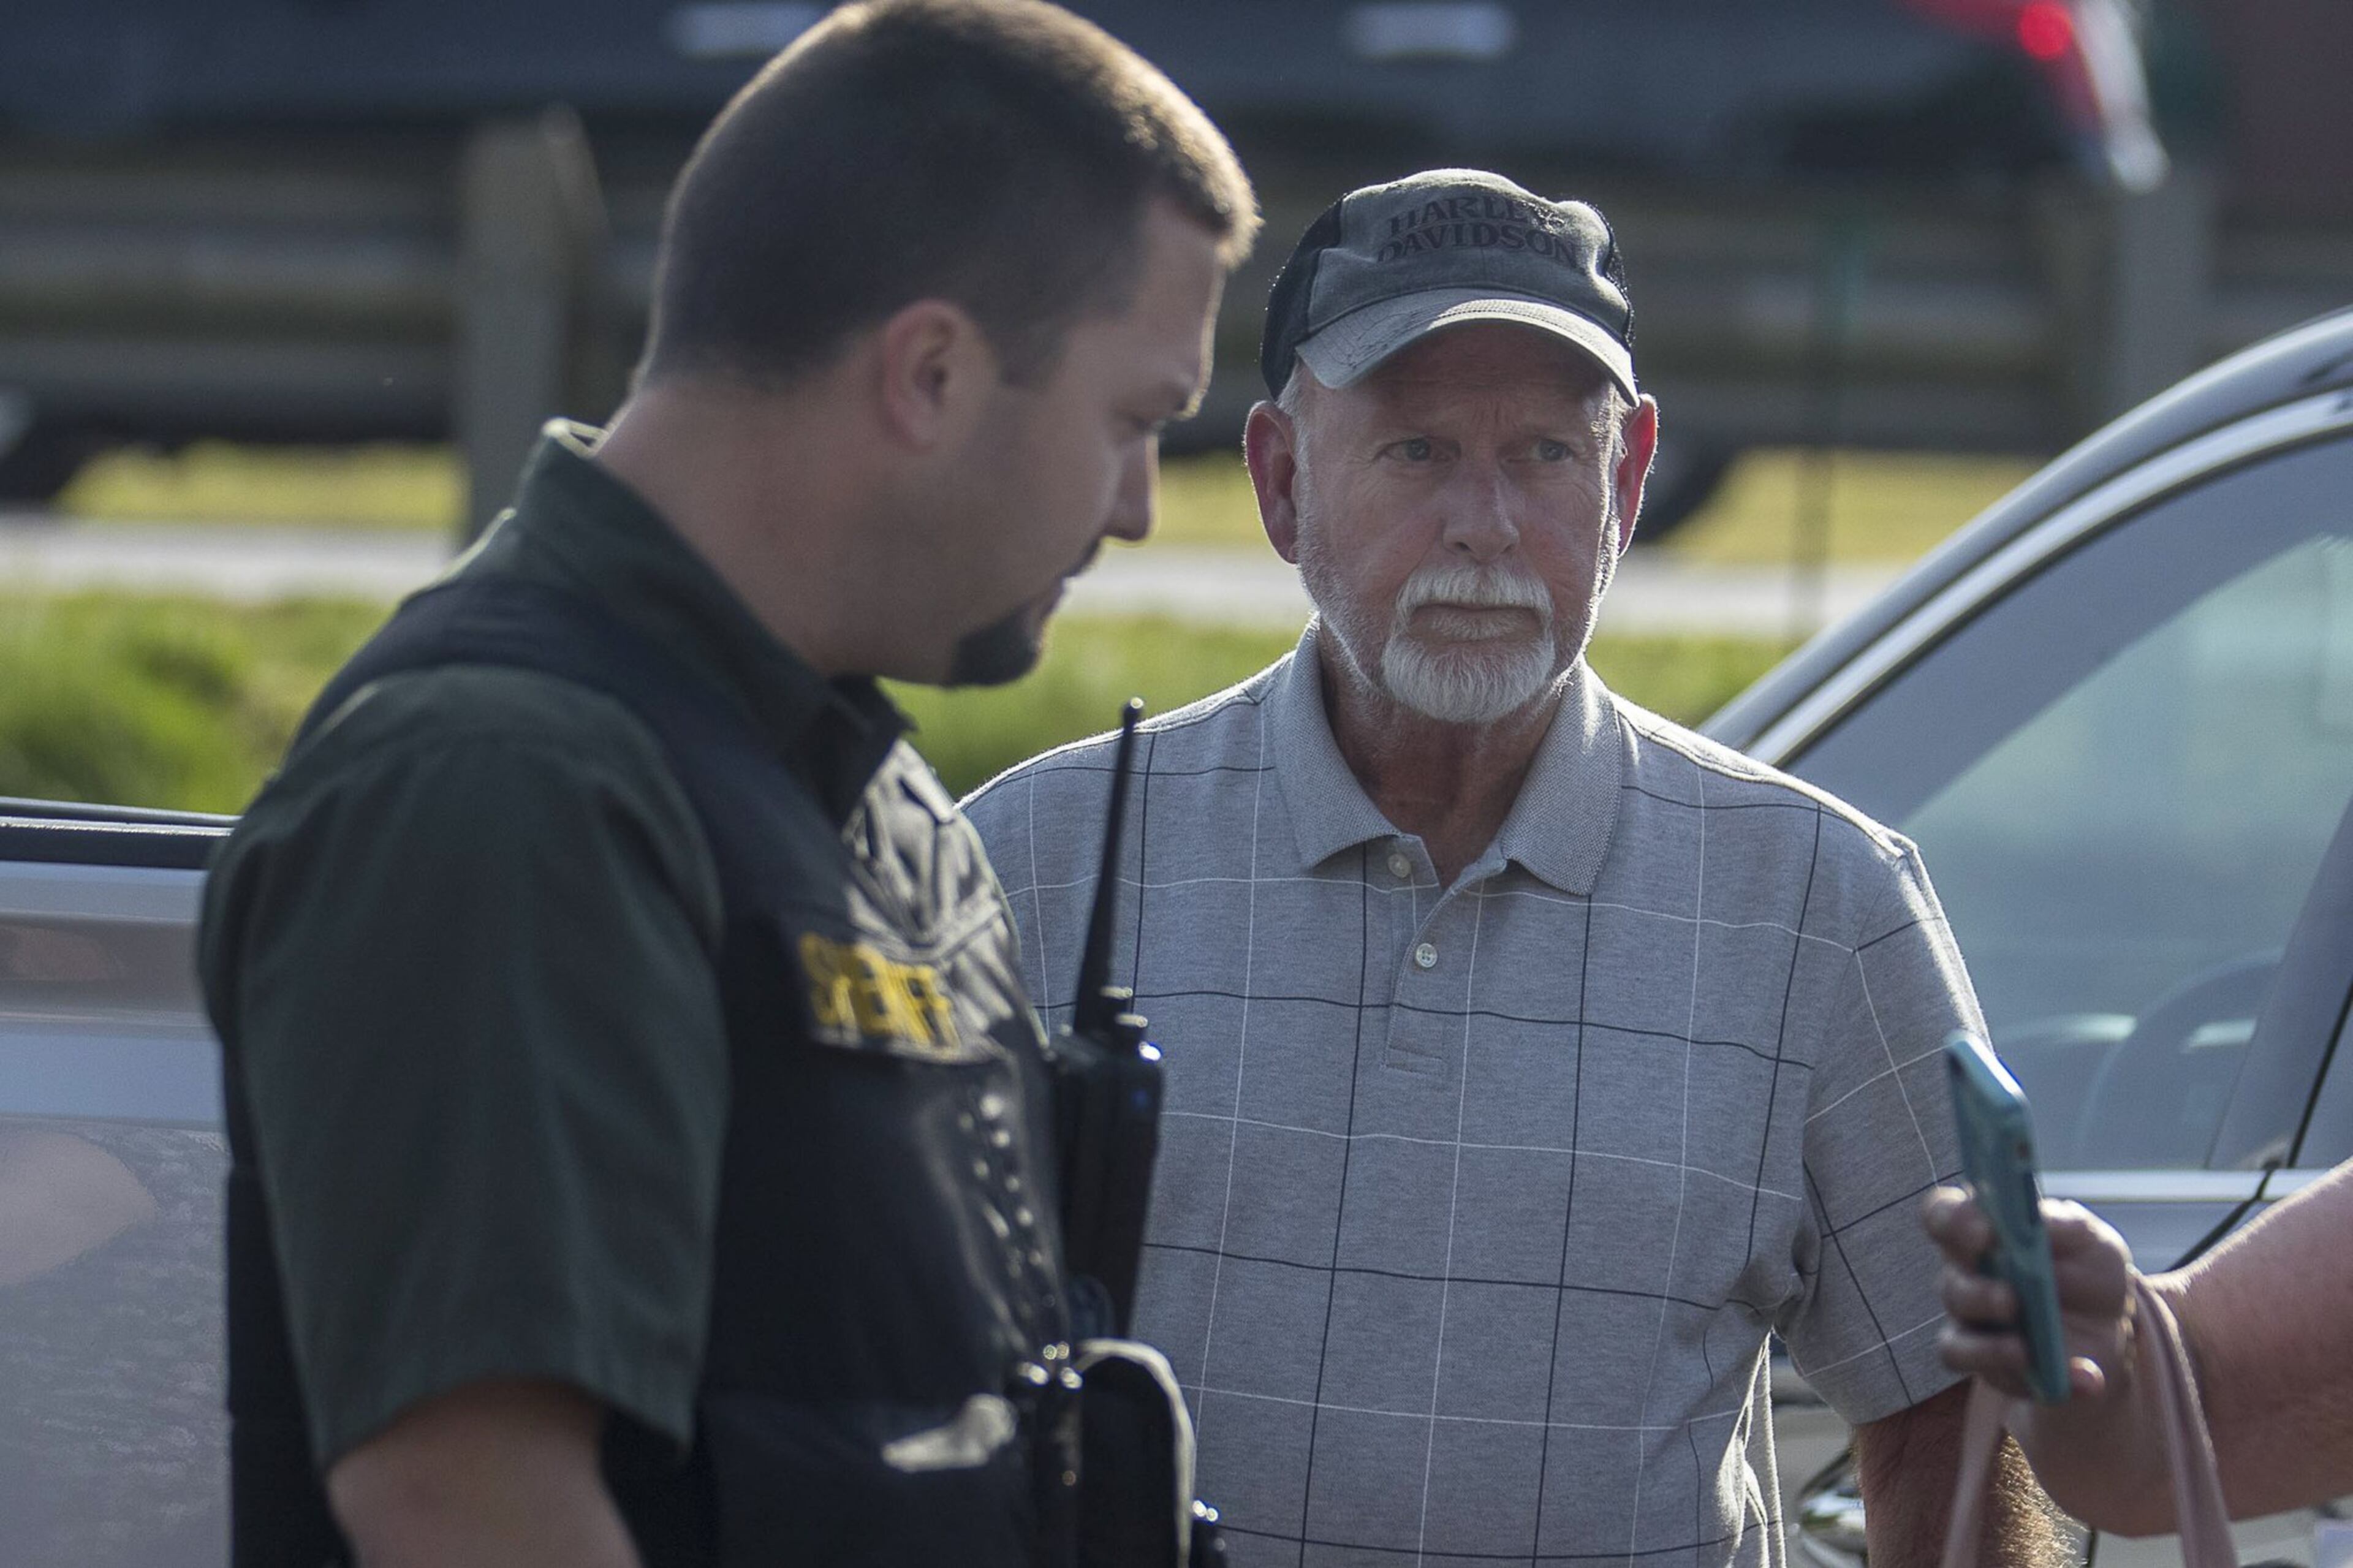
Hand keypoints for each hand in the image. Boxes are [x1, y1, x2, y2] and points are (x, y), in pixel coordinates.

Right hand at [1921, 1185, 2136, 1402]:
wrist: (2104, 1327)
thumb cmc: (2086, 1270)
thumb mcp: (2092, 1242)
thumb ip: (2068, 1227)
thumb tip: (2043, 1222)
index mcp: (1984, 1230)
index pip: (1943, 1214)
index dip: (1954, 1220)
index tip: (1984, 1233)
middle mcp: (1966, 1271)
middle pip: (1948, 1278)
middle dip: (1978, 1291)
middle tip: (2011, 1300)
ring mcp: (1969, 1317)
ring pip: (1958, 1329)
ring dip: (1990, 1340)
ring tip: (2026, 1349)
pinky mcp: (1979, 1357)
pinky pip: (1971, 1365)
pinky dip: (2015, 1373)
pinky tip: (2068, 1378)